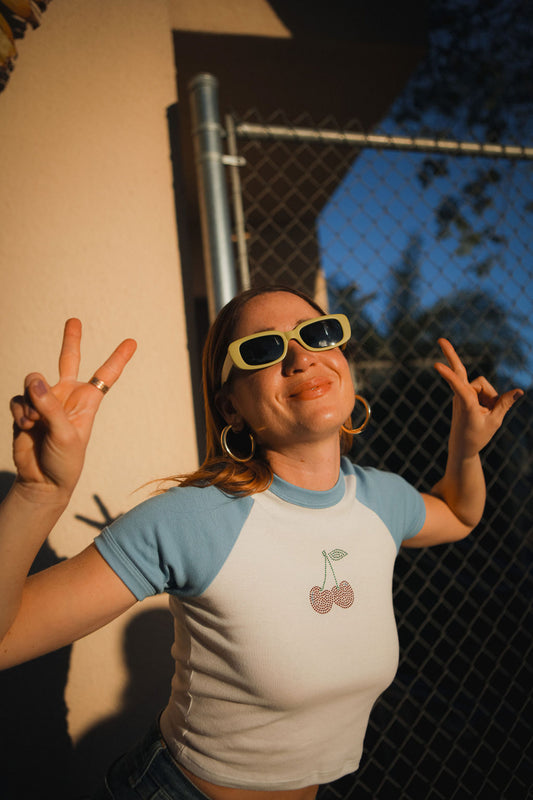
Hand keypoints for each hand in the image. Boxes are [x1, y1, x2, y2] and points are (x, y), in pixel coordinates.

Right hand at [10, 319, 136, 499]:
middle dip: (70, 340)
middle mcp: (66, 397)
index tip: (132, 342)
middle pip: (68, 360)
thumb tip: (34, 380)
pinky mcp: (26, 410)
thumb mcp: (66, 435)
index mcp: (87, 401)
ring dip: (31, 402)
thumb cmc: (64, 462)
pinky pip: (18, 399)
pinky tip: (25, 426)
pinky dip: (20, 412)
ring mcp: (45, 402)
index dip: (118, 358)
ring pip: (33, 382)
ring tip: (35, 424)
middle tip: (74, 320)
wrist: (42, 482)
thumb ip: (50, 407)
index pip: (105, 375)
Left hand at [434, 338, 522, 458]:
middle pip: (459, 370)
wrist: (462, 447)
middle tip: (440, 339)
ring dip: (490, 399)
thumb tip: (519, 391)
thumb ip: (505, 404)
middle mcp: (461, 396)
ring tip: (486, 415)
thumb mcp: (495, 422)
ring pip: (484, 386)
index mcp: (466, 404)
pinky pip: (482, 390)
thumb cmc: (477, 436)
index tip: (436, 365)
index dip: (449, 375)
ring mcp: (461, 393)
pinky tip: (485, 410)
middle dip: (450, 354)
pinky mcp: (464, 393)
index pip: (458, 386)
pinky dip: (488, 399)